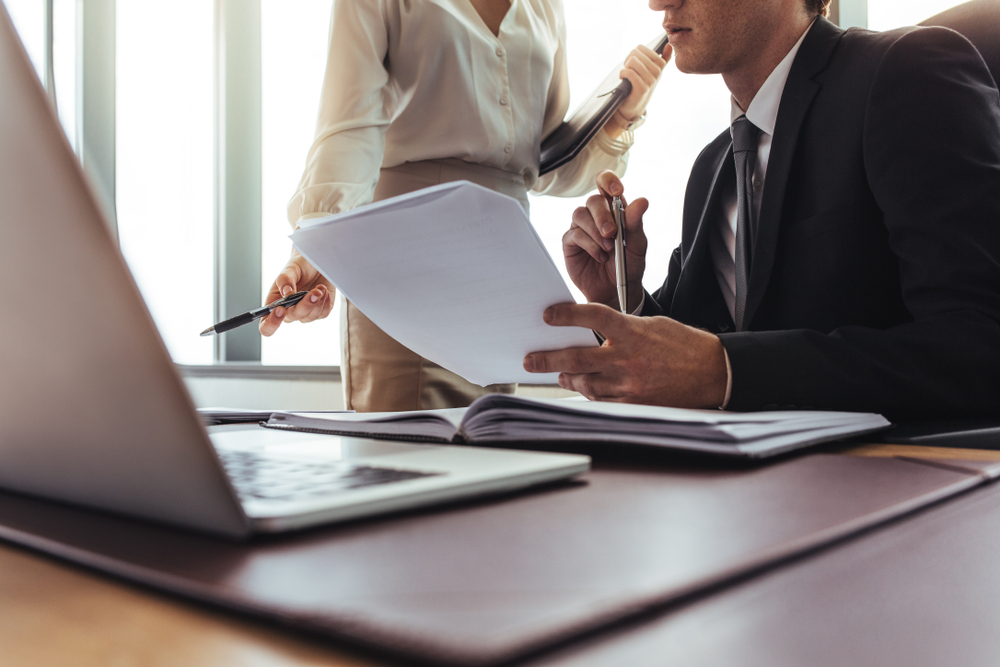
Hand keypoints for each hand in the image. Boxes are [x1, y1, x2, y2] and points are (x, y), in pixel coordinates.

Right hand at [259, 250, 334, 335]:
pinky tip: (324, 291)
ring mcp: (305, 313)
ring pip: (310, 316)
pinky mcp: (319, 311)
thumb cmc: (299, 267)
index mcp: (274, 303)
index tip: (281, 309)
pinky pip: (323, 313)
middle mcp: (289, 311)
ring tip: (320, 287)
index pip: (266, 324)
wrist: (316, 264)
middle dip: (305, 305)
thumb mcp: (290, 269)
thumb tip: (287, 292)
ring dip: (317, 301)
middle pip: (293, 317)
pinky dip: (325, 302)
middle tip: (314, 292)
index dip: (272, 323)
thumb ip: (285, 280)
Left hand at [522, 303, 727, 408]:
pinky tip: (583, 389)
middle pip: (577, 358)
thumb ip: (623, 328)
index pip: (592, 316)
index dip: (566, 315)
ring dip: (568, 379)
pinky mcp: (636, 403)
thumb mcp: (653, 325)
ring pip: (586, 383)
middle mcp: (628, 358)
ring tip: (558, 376)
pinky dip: (590, 394)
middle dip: (549, 359)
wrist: (714, 372)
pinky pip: (603, 400)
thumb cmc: (684, 345)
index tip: (548, 315)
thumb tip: (596, 331)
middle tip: (531, 360)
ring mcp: (630, 384)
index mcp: (633, 332)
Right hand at [564, 171, 646, 310]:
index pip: (605, 183)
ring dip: (595, 231)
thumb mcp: (638, 244)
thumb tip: (642, 201)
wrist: (616, 290)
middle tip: (612, 234)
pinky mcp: (570, 243)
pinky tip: (599, 256)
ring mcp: (581, 228)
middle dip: (603, 216)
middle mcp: (595, 215)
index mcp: (614, 209)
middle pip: (593, 200)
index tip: (617, 191)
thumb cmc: (628, 265)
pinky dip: (589, 245)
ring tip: (608, 248)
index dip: (608, 181)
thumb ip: (636, 223)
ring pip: (579, 214)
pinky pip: (574, 235)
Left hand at [606, 43, 670, 136]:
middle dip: (628, 61)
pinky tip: (624, 80)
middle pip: (635, 53)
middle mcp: (657, 71)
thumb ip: (662, 59)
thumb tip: (668, 45)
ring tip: (628, 77)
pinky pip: (629, 72)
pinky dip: (622, 75)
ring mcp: (651, 80)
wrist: (633, 107)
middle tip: (629, 72)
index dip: (632, 55)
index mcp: (660, 64)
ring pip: (632, 61)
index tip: (634, 65)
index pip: (640, 48)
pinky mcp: (643, 88)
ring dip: (625, 68)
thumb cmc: (640, 86)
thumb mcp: (651, 72)